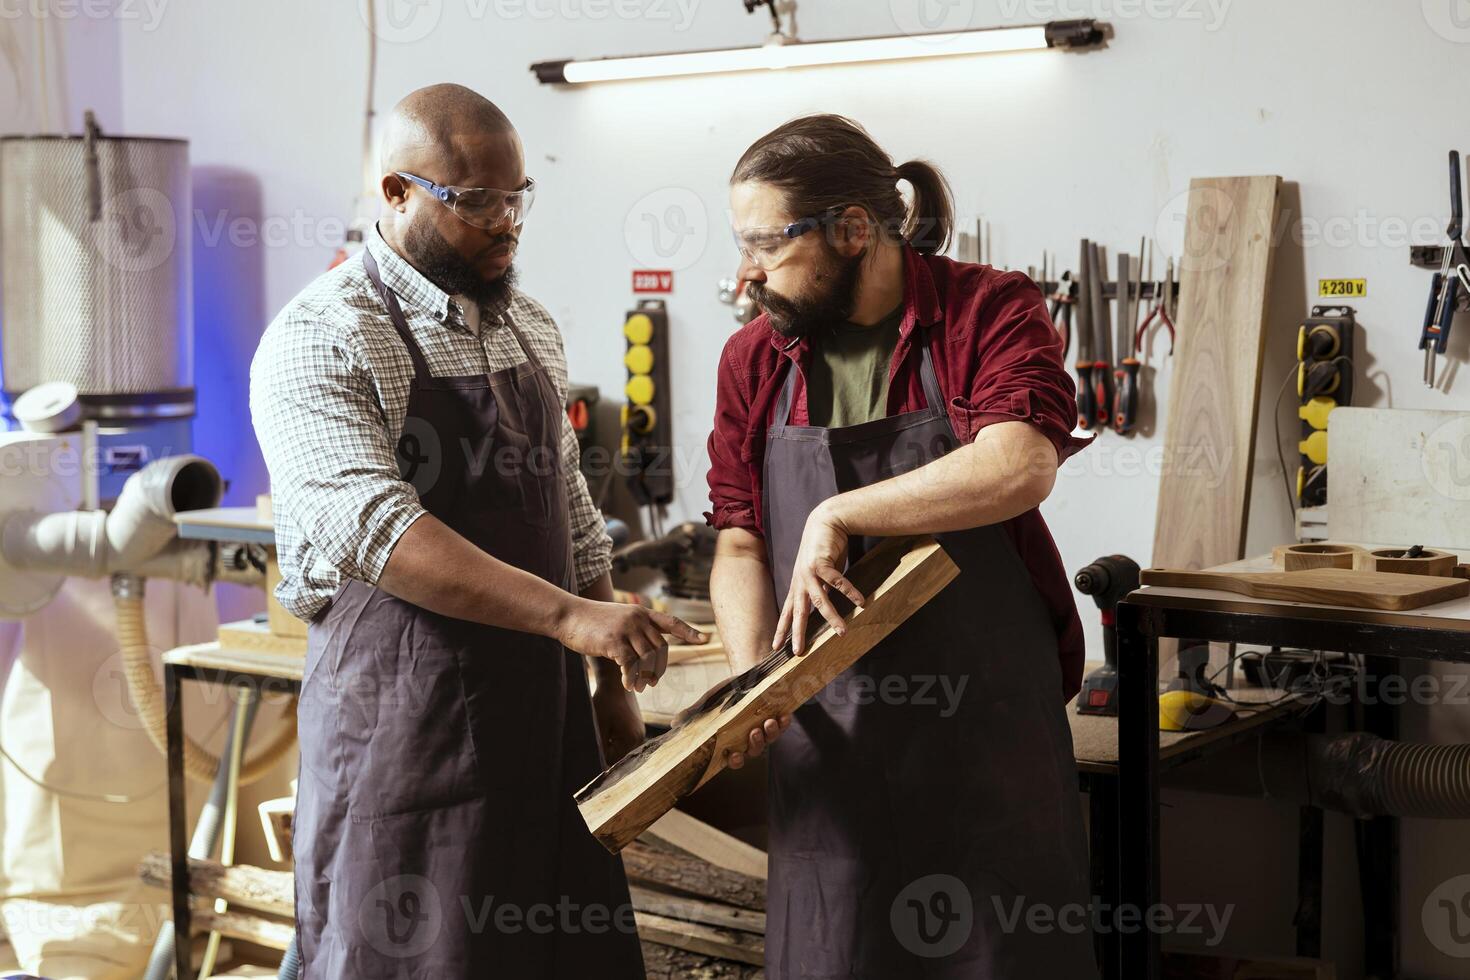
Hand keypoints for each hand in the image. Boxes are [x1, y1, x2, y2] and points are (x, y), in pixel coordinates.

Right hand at [557, 601, 706, 692]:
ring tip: (640, 687)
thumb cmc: (592, 621)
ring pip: (647, 658)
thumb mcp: (619, 619)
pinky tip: (628, 685)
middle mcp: (638, 618)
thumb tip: (648, 653)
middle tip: (652, 683)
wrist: (568, 615)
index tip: (706, 639)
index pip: (672, 622)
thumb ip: (635, 631)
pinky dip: (631, 677)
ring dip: (645, 676)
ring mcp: (627, 629)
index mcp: (642, 613)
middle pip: (661, 647)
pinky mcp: (614, 641)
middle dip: (659, 668)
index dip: (689, 632)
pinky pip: (630, 664)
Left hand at [590, 680, 645, 763]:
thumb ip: (601, 748)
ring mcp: (639, 734)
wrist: (616, 682)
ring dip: (609, 745)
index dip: (600, 757)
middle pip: (619, 756)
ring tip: (602, 732)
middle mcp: (640, 739)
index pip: (614, 761)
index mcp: (632, 740)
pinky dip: (614, 739)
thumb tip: (599, 768)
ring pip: (620, 749)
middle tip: (595, 739)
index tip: (591, 749)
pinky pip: (624, 741)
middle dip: (606, 752)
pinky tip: (608, 728)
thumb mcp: (599, 726)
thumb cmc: (605, 703)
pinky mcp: (636, 729)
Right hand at [671, 679, 790, 769]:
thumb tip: (673, 723)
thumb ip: (693, 713)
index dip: (735, 761)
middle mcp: (750, 740)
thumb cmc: (725, 695)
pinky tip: (783, 716)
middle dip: (755, 744)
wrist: (746, 677)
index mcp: (733, 741)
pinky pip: (783, 726)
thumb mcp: (708, 703)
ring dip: (770, 733)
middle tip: (753, 732)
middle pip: (755, 751)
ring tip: (767, 722)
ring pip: (770, 739)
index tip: (733, 756)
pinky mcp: (777, 718)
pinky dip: (784, 723)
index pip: (734, 759)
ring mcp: (765, 730)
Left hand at [773, 501, 865, 654]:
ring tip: (842, 632)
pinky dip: (850, 592)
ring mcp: (809, 572)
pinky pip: (837, 582)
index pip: (788, 612)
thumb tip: (826, 608)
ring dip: (832, 617)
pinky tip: (861, 601)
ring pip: (820, 601)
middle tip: (799, 651)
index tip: (776, 647)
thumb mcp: (819, 574)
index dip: (782, 629)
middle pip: (798, 612)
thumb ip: (821, 590)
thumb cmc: (824, 549)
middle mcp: (800, 581)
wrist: (825, 521)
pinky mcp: (821, 562)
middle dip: (797, 633)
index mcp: (798, 585)